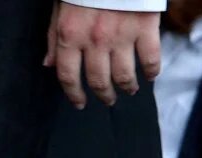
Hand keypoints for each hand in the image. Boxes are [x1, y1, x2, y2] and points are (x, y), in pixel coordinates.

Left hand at [44, 4, 160, 108]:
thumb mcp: (61, 8)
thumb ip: (55, 37)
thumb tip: (49, 64)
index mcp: (69, 35)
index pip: (67, 75)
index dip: (73, 94)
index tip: (80, 103)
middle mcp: (94, 41)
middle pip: (97, 80)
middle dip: (103, 95)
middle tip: (108, 99)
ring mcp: (121, 35)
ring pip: (124, 75)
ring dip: (127, 87)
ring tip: (130, 89)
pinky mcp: (145, 27)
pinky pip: (150, 58)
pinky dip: (152, 71)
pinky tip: (151, 75)